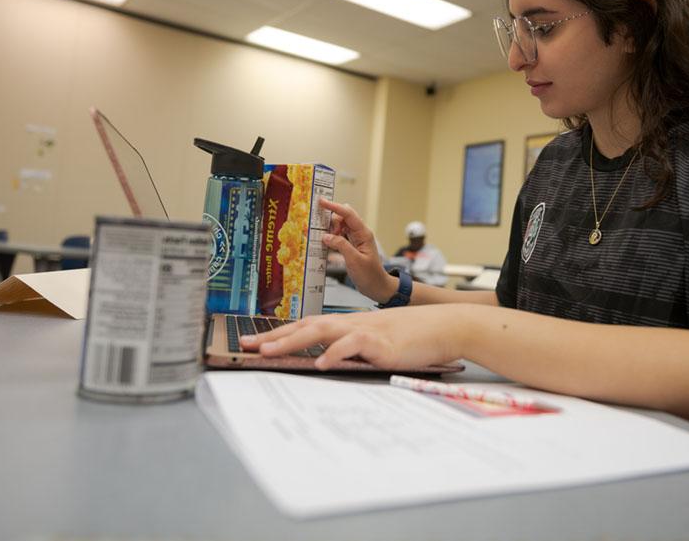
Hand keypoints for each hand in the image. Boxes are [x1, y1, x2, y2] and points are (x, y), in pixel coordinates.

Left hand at [239, 306, 467, 369]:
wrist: (442, 327)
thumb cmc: (411, 336)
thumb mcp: (376, 341)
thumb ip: (351, 348)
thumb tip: (326, 360)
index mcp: (348, 324)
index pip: (307, 326)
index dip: (279, 333)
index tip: (253, 341)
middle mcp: (351, 324)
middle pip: (306, 326)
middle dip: (274, 337)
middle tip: (246, 346)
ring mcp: (365, 331)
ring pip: (322, 331)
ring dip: (293, 341)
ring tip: (268, 352)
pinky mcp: (380, 343)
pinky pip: (353, 346)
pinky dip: (335, 354)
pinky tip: (320, 364)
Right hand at [318, 198, 392, 301]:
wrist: (377, 287)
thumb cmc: (370, 275)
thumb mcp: (354, 260)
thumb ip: (340, 245)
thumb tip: (326, 236)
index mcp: (364, 234)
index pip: (348, 214)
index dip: (334, 207)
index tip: (322, 202)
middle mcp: (360, 234)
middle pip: (343, 218)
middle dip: (331, 222)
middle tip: (322, 232)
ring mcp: (356, 240)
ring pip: (340, 227)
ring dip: (331, 231)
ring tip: (324, 240)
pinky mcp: (352, 246)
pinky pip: (340, 237)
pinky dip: (332, 238)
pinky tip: (327, 244)